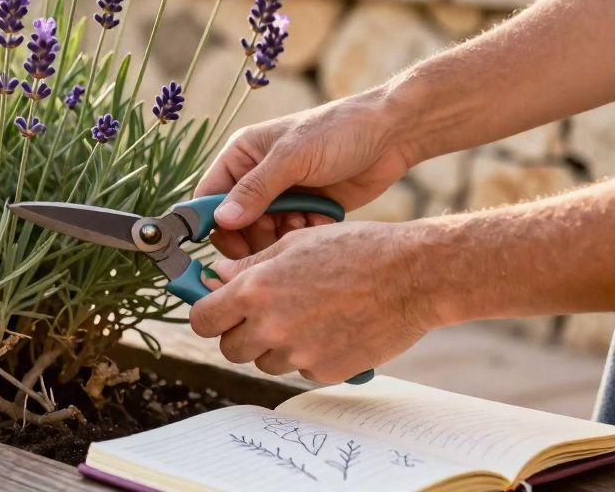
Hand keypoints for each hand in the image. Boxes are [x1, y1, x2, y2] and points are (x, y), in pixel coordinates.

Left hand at [188, 220, 435, 382]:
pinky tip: (330, 328)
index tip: (216, 310)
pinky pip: (300, 370)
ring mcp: (298, 354)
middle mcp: (271, 327)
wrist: (413, 275)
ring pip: (264, 362)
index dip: (207, 315)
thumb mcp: (294, 243)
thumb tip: (217, 276)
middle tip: (260, 315)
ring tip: (305, 315)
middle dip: (238, 333)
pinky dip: (307, 355)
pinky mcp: (325, 371)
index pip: (202, 320)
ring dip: (274, 346)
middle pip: (229, 348)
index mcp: (255, 290)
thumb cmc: (356, 249)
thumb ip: (250, 265)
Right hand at [196, 91, 416, 257]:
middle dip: (253, 234)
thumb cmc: (338, 132)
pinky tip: (321, 221)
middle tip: (275, 238)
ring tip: (304, 222)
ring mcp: (282, 194)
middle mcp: (257, 176)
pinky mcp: (307, 209)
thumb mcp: (292, 158)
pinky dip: (303, 235)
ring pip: (263, 233)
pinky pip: (291, 235)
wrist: (391, 135)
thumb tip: (222, 220)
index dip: (213, 222)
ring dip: (281, 236)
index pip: (210, 196)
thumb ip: (255, 190)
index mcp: (242, 155)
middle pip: (235, 222)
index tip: (229, 245)